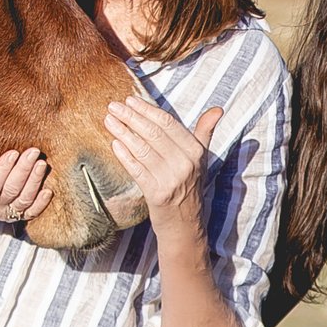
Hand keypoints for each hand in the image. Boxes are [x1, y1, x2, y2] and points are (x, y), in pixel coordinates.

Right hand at [0, 148, 50, 223]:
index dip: (3, 170)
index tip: (13, 153)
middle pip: (11, 191)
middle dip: (23, 171)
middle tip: (33, 152)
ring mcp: (9, 213)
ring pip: (24, 200)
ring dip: (34, 182)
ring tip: (41, 164)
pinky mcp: (21, 216)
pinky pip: (32, 213)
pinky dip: (41, 203)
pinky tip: (48, 189)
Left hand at [104, 98, 223, 235]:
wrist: (184, 226)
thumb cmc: (189, 188)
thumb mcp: (201, 159)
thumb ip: (205, 132)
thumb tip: (217, 109)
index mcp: (195, 152)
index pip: (168, 123)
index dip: (147, 110)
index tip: (130, 100)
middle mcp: (185, 164)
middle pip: (153, 133)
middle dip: (131, 117)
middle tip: (113, 106)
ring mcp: (171, 180)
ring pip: (142, 149)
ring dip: (122, 132)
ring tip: (108, 120)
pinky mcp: (156, 194)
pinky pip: (136, 169)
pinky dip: (124, 155)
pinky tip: (114, 143)